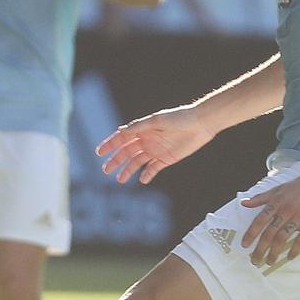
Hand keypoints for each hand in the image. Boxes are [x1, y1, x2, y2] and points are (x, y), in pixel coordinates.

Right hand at [96, 105, 214, 184]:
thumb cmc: (179, 118)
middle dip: (115, 161)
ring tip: (120, 180)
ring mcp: (156, 150)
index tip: (99, 152)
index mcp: (142, 130)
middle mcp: (146, 140)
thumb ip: (140, 127)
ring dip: (128, 170)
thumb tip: (122, 131)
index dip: (110, 145)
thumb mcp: (157, 120)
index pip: (122, 138)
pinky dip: (147, 174)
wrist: (200, 124)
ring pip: (137, 162)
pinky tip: (142, 180)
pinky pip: (153, 168)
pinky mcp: (166, 159)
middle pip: (127, 152)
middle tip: (105, 170)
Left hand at [239, 164, 299, 268]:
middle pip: (269, 233)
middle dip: (260, 248)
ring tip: (269, 262)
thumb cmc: (299, 185)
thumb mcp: (278, 188)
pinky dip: (296, 248)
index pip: (259, 221)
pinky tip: (290, 257)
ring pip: (283, 237)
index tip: (244, 245)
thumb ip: (260, 198)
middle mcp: (285, 210)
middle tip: (255, 260)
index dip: (251, 234)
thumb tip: (243, 203)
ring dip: (275, 252)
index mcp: (276, 202)